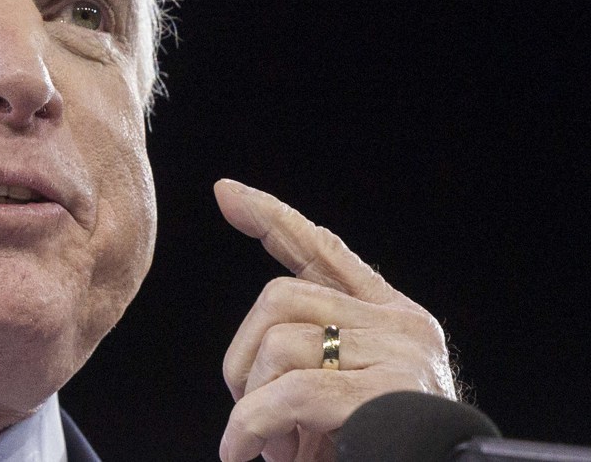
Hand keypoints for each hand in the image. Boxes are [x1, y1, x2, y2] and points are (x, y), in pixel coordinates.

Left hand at [213, 179, 456, 461]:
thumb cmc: (387, 451)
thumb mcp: (346, 397)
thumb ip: (315, 359)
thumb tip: (254, 354)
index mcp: (392, 317)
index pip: (323, 250)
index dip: (272, 219)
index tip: (227, 192)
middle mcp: (401, 326)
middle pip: (280, 298)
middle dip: (243, 357)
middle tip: (249, 413)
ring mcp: (399, 354)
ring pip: (279, 344)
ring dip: (252, 401)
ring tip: (270, 446)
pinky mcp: (388, 392)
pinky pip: (291, 392)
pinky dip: (251, 426)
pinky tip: (244, 449)